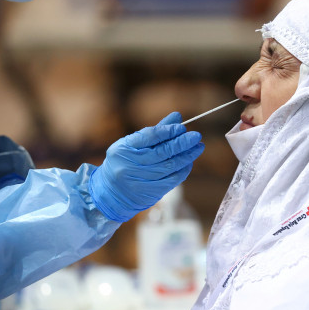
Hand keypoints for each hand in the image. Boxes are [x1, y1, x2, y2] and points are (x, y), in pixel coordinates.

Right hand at [89, 113, 203, 221]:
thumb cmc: (125, 162)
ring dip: (187, 156)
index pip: (150, 136)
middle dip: (182, 143)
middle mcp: (130, 164)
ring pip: (169, 166)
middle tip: (196, 136)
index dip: (168, 131)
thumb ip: (156, 131)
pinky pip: (171, 180)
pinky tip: (189, 162)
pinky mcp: (149, 193)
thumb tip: (178, 116)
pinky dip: (183, 170)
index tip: (182, 128)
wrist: (111, 193)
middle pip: (162, 152)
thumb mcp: (133, 144)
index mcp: (124, 148)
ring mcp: (139, 180)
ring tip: (198, 147)